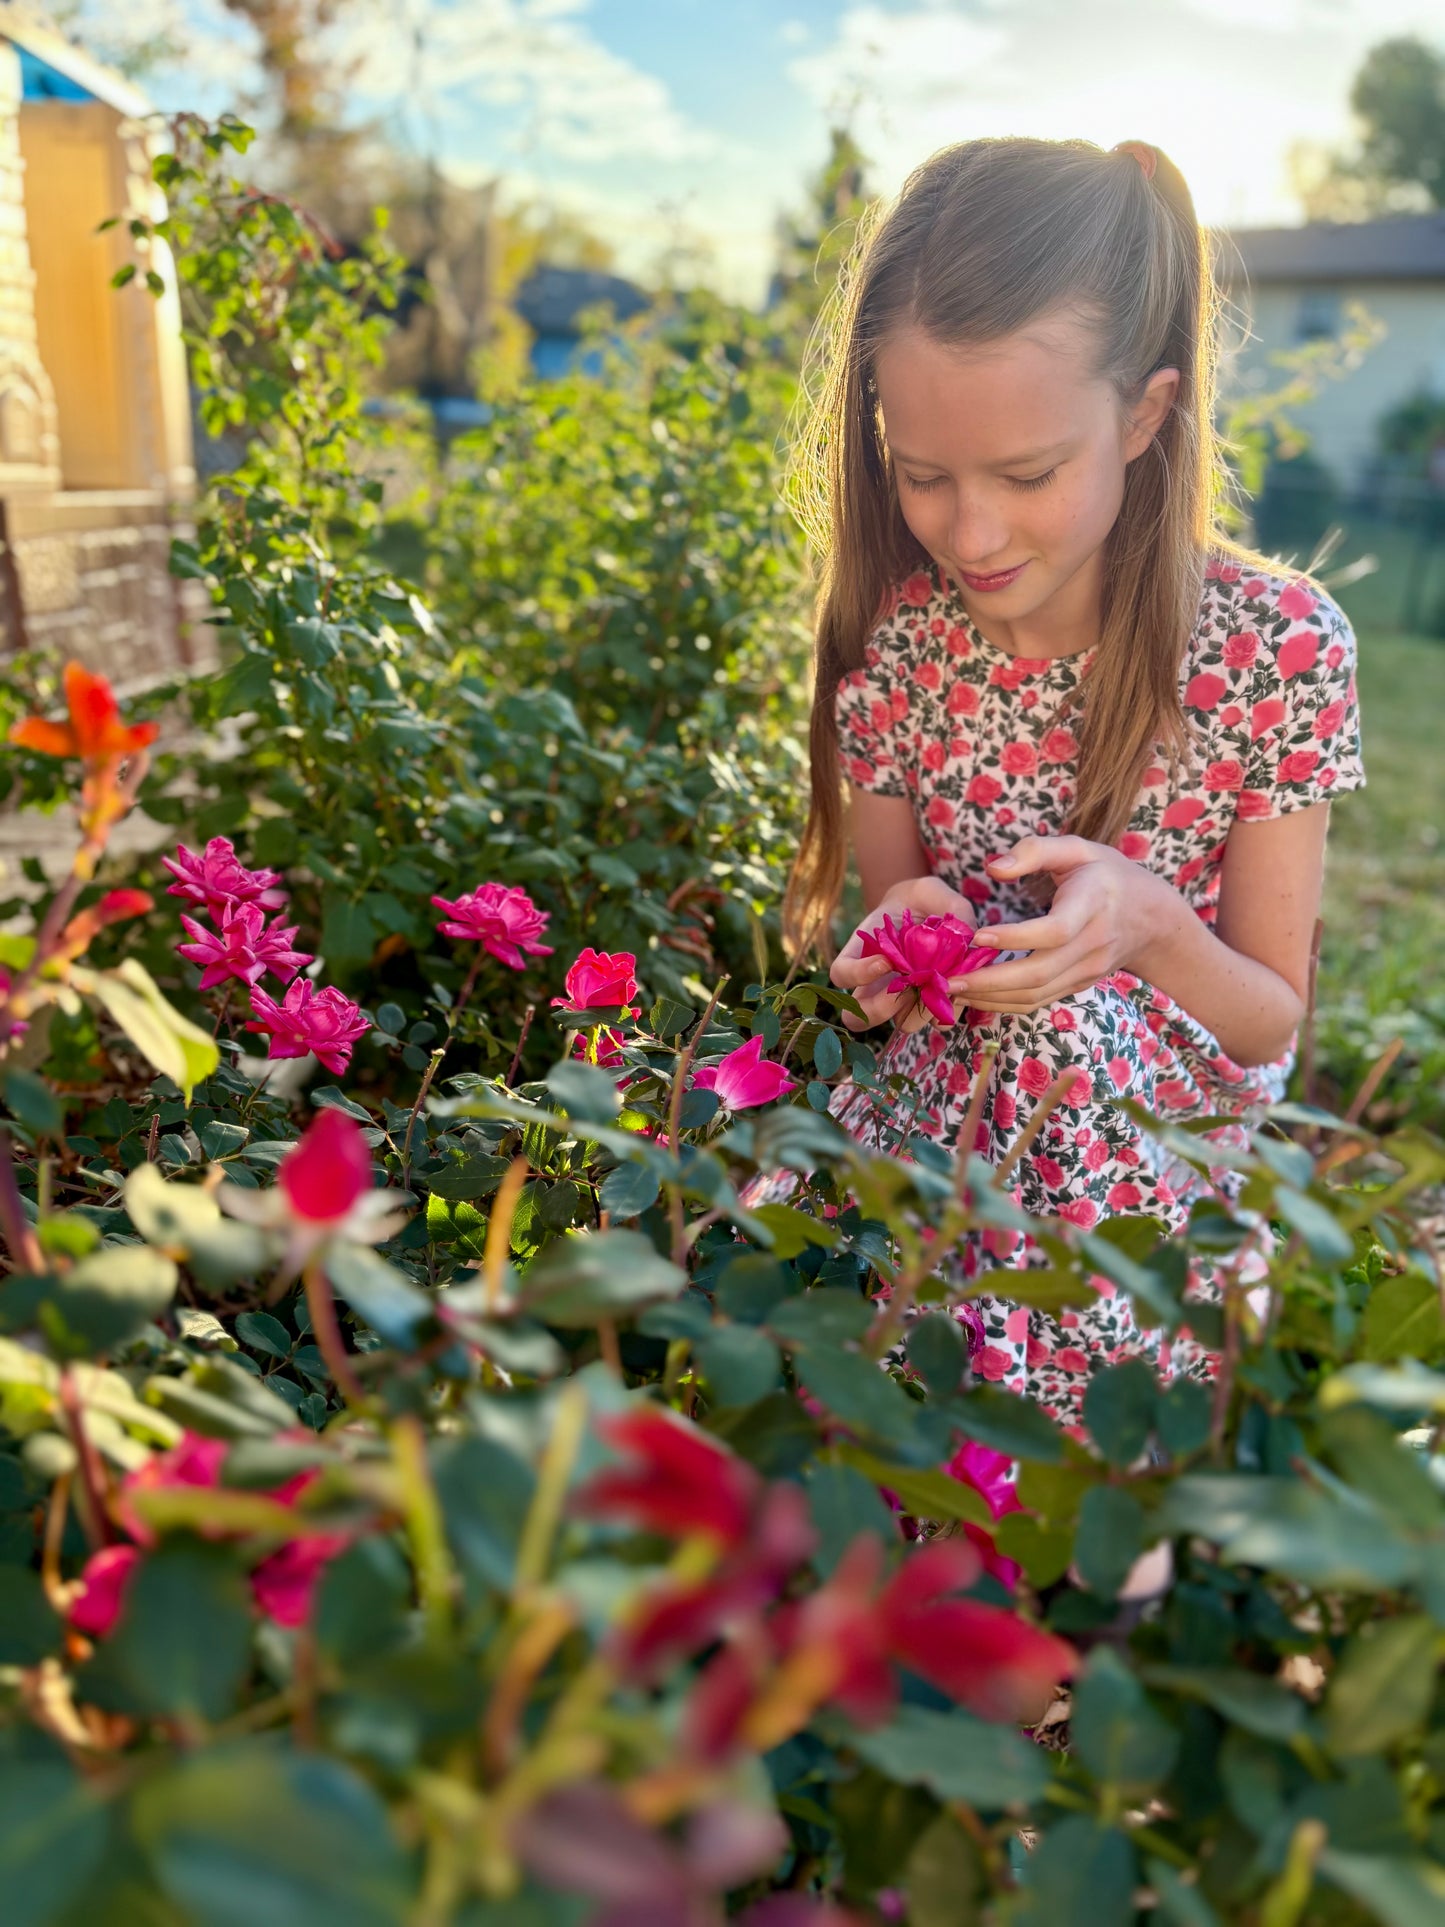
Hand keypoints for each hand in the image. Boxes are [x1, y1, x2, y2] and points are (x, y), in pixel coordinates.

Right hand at [831, 875, 978, 1034]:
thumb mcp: (932, 891)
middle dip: (881, 1007)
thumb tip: (966, 934)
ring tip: (939, 988)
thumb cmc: (924, 898)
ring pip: (898, 1024)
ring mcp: (902, 997)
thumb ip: (947, 905)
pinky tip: (958, 990)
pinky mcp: (930, 1003)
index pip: (840, 974)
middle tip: (907, 984)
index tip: (884, 960)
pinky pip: (934, 1022)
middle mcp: (875, 983)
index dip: (857, 974)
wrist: (937, 912)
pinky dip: (946, 1012)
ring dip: (917, 1013)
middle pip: (858, 1016)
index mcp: (860, 953)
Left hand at [954, 835, 1177, 1015]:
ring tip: (953, 989)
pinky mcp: (1079, 985)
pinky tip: (976, 995)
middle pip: (1039, 973)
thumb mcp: (1078, 848)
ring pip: (1036, 994)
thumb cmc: (1106, 874)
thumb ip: (1035, 851)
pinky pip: (1039, 1001)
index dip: (1016, 937)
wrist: (1152, 917)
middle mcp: (1092, 943)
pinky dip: (1005, 1004)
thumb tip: (992, 868)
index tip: (977, 935)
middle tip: (949, 978)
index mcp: (1093, 903)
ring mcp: (1087, 970)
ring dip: (992, 997)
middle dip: (990, 981)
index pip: (1055, 930)